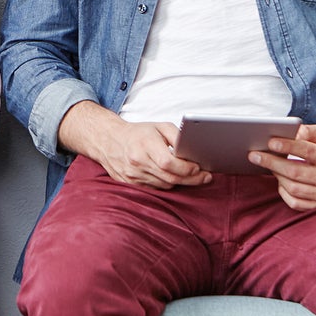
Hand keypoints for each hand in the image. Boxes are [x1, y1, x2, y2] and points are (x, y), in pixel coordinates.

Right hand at [58, 102, 209, 188]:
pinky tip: (173, 177)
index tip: (199, 168)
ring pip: (165, 184)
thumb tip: (192, 149)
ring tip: (191, 176)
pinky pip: (155, 188)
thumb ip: (176, 136)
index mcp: (145, 145)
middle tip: (206, 177)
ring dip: (180, 181)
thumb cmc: (137, 133)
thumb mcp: (159, 126)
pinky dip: (166, 183)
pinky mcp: (131, 184)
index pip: (169, 163)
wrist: (109, 141)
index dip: (187, 168)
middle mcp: (138, 162)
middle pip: (170, 177)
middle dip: (192, 179)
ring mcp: (133, 176)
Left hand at [249, 123, 315, 209]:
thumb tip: (291, 133)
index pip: (307, 151)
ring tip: (265, 164)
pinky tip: (279, 181)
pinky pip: (296, 203)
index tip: (269, 142)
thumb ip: (307, 131)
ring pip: (294, 188)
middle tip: (253, 155)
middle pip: (296, 172)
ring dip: (276, 175)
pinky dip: (284, 192)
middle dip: (272, 162)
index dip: (287, 146)